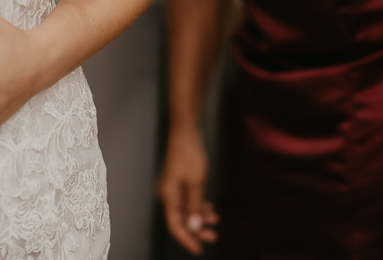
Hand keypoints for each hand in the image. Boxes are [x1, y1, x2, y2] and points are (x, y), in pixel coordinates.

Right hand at [158, 128, 218, 254]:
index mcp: (168, 197)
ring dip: (200, 217)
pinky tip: (209, 208)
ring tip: (215, 219)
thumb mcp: (196, 183)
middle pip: (181, 220)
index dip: (186, 239)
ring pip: (186, 211)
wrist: (185, 133)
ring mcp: (173, 189)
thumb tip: (195, 226)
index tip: (198, 249)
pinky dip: (198, 206)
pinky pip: (188, 201)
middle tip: (213, 235)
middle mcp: (168, 195)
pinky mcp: (179, 183)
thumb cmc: (188, 154)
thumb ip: (195, 206)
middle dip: (197, 229)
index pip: (174, 226)